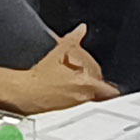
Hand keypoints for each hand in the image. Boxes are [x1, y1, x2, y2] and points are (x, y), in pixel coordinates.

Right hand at [0, 26, 117, 113]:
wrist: (25, 92)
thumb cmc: (40, 77)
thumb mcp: (58, 51)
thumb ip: (73, 39)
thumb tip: (81, 29)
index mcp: (86, 83)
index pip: (109, 91)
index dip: (112, 88)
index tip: (114, 86)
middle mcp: (83, 97)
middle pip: (101, 95)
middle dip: (99, 85)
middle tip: (92, 76)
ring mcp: (75, 104)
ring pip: (90, 99)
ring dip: (89, 91)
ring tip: (79, 82)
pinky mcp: (65, 109)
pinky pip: (78, 104)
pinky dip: (77, 96)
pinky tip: (68, 89)